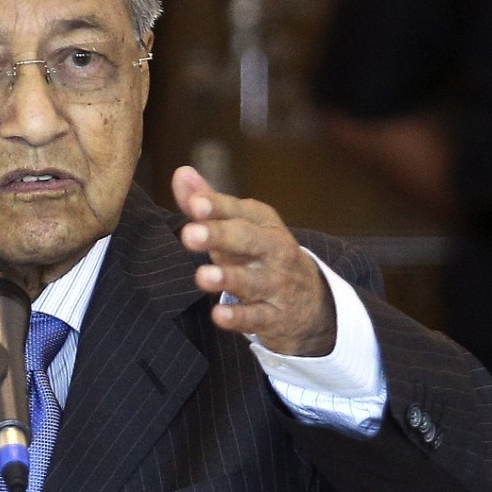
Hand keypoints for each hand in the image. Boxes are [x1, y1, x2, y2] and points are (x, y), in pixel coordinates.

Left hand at [171, 165, 335, 356]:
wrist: (311, 302)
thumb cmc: (259, 254)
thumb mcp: (239, 226)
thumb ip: (207, 202)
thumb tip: (181, 173)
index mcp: (262, 222)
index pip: (237, 211)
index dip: (215, 206)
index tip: (194, 204)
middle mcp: (273, 250)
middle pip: (247, 240)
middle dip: (218, 235)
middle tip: (189, 234)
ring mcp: (277, 284)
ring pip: (252, 280)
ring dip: (228, 278)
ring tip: (203, 276)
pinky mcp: (275, 316)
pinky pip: (256, 317)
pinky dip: (238, 317)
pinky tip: (219, 315)